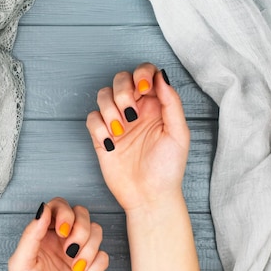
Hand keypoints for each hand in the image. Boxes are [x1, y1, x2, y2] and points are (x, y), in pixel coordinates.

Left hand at [7, 197, 108, 270]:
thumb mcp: (20, 265)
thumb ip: (30, 235)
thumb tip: (42, 210)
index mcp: (43, 235)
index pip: (58, 206)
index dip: (64, 212)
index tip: (61, 231)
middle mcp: (61, 240)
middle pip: (82, 213)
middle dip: (80, 230)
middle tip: (70, 251)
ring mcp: (78, 254)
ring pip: (96, 231)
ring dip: (89, 249)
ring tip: (75, 269)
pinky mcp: (92, 269)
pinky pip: (104, 255)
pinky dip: (95, 268)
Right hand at [86, 63, 189, 212]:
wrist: (149, 197)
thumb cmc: (168, 169)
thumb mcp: (179, 134)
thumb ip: (172, 103)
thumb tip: (161, 76)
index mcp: (157, 105)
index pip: (146, 74)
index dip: (141, 73)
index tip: (143, 88)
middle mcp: (136, 110)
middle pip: (121, 79)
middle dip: (122, 90)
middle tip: (130, 112)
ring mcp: (118, 122)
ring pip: (103, 95)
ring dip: (110, 109)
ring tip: (120, 131)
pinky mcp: (102, 137)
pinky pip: (92, 118)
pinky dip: (98, 127)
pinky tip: (110, 143)